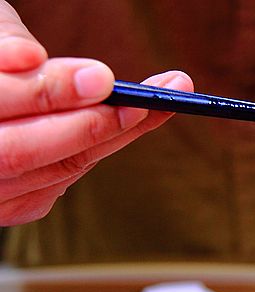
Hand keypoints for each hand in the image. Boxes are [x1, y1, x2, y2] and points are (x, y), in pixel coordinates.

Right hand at [0, 1, 193, 224]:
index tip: (102, 77)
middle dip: (88, 126)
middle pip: (23, 152)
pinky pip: (62, 182)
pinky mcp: (14, 205)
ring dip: (111, 138)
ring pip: (54, 170)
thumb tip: (30, 58)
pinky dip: (96, 150)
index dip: (52, 91)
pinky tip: (126, 126)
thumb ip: (5, 39)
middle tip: (140, 104)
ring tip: (155, 107)